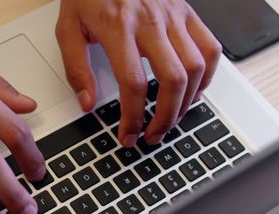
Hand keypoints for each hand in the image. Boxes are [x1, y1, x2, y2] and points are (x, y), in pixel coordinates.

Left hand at [56, 0, 221, 146]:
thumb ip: (75, 68)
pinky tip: (192, 91)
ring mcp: (174, 16)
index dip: (133, 117)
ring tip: (172, 119)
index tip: (128, 135)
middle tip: (153, 135)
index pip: (132, 83)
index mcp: (118, 27)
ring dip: (187, 103)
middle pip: (172, 80)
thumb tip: (88, 104)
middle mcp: (150, 21)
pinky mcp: (187, 12)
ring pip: (196, 68)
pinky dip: (207, 76)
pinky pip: (210, 47)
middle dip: (165, 117)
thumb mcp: (68, 28)